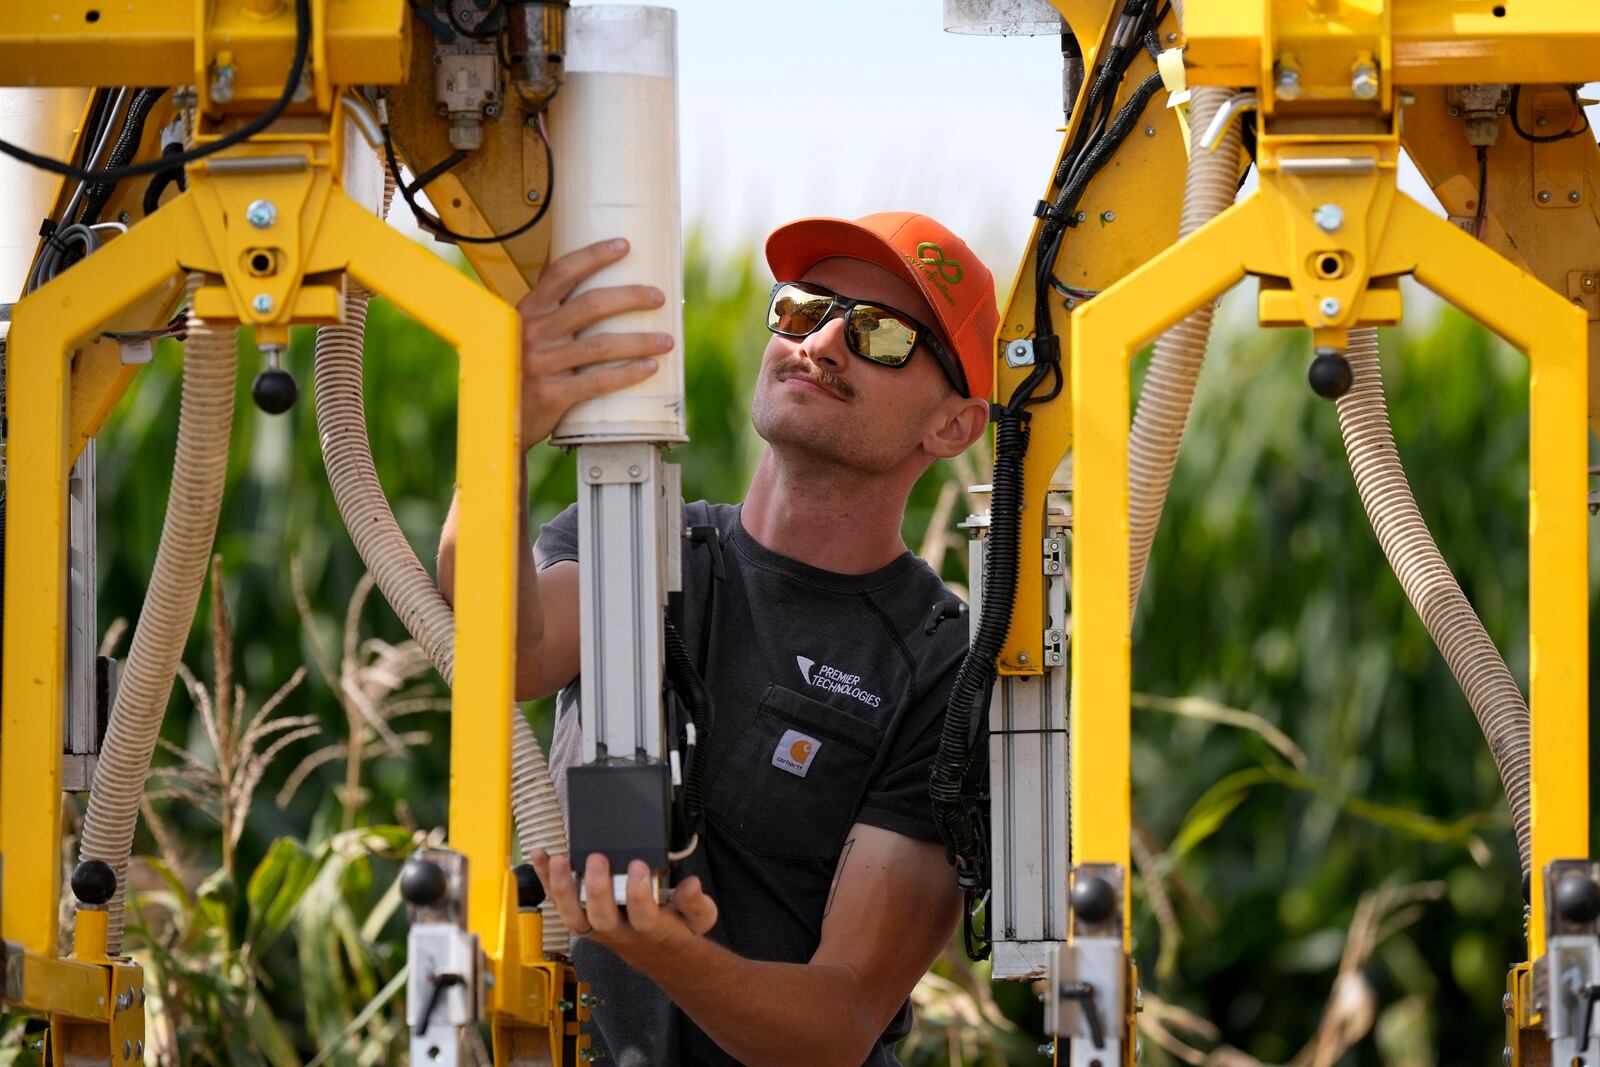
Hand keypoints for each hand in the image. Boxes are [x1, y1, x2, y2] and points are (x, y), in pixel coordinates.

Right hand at [516, 238, 673, 448]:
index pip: (562, 273)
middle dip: (630, 297)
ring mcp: (542, 364)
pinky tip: (650, 369)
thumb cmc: (517, 365)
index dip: (594, 256)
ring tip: (666, 340)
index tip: (624, 245)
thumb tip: (573, 265)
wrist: (497, 414)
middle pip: (591, 305)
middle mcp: (533, 332)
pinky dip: (628, 374)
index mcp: (528, 310)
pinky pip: (598, 382)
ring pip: (601, 346)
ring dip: (640, 341)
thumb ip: (547, 305)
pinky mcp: (552, 394)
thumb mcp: (521, 329)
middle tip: (658, 297)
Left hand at [530, 850, 718, 968]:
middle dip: (596, 889)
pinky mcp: (581, 917)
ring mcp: (596, 927)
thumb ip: (697, 903)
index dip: (640, 894)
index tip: (641, 866)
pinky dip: (546, 881)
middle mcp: (619, 931)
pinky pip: (559, 903)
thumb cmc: (672, 929)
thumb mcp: (698, 917)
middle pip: (601, 918)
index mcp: (650, 929)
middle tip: (597, 859)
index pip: (643, 917)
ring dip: (562, 889)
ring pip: (573, 916)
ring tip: (559, 861)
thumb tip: (691, 885)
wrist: (657, 953)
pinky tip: (540, 857)